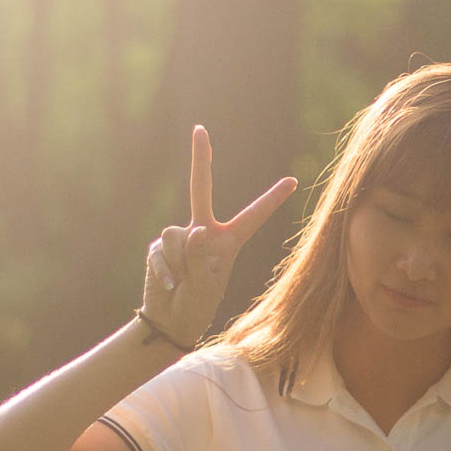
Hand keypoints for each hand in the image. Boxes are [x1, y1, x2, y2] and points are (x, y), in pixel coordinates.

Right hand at [141, 125, 296, 344]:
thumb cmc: (197, 304)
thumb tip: (195, 230)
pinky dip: (166, 271)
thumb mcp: (208, 285)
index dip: (272, 200)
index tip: (293, 181)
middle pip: (200, 188)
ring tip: (184, 283)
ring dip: (181, 262)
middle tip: (200, 129)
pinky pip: (161, 251)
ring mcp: (179, 238)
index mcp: (228, 241)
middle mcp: (204, 232)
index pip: (253, 216)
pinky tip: (170, 285)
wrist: (169, 320)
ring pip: (178, 235)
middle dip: (200, 158)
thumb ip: (203, 258)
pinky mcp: (157, 247)